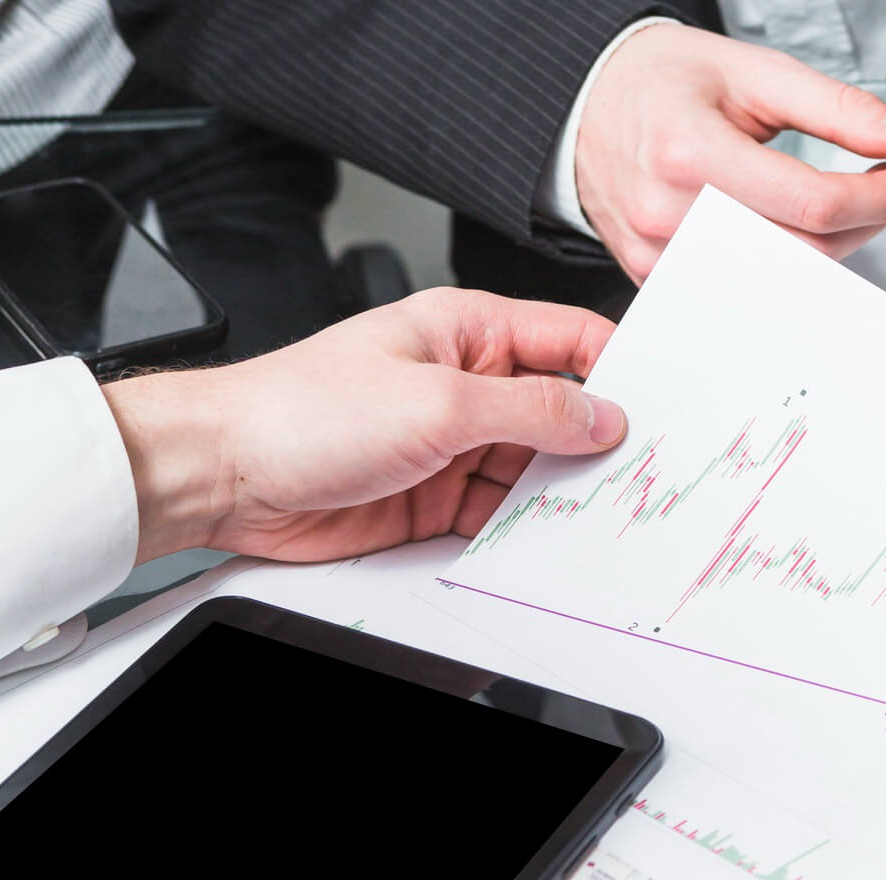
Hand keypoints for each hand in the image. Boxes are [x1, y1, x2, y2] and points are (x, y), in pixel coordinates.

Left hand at [103, 289, 625, 563]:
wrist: (224, 475)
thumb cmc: (300, 410)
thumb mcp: (437, 403)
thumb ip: (529, 411)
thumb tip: (600, 416)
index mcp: (468, 331)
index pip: (570, 339)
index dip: (620, 370)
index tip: (661, 408)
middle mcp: (466, 384)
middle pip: (561, 413)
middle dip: (598, 444)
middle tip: (643, 476)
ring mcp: (452, 444)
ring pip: (535, 471)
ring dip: (561, 495)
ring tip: (601, 517)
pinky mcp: (435, 498)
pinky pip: (499, 514)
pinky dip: (523, 531)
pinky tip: (547, 543)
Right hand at [576, 24, 885, 280]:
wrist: (587, 107)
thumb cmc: (662, 84)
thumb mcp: (753, 73)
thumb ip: (836, 108)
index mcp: (688, 152)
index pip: (813, 203)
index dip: (881, 198)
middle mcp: (667, 213)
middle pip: (804, 250)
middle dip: (865, 222)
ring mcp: (659, 257)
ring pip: (780, 278)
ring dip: (830, 247)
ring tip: (841, 205)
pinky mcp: (656, 280)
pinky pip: (744, 290)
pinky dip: (785, 264)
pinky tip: (797, 231)